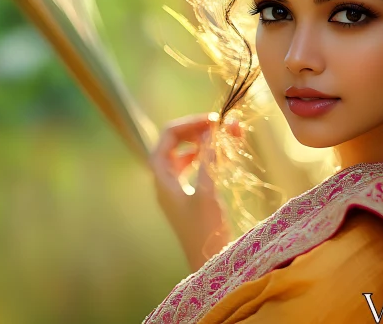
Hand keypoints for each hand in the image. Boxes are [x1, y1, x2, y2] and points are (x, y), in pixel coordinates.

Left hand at [147, 112, 241, 270]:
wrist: (206, 262)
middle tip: (219, 126)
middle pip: (173, 144)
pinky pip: (189, 168)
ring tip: (220, 137)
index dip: (189, 125)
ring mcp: (174, 189)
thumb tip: (211, 132)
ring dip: (199, 143)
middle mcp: (164, 180)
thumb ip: (208, 159)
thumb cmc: (204, 229)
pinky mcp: (186, 197)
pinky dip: (202, 158)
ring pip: (182, 155)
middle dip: (196, 131)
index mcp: (162, 177)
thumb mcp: (207, 191)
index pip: (168, 137)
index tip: (213, 121)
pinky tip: (216, 157)